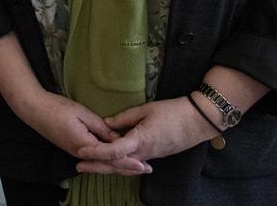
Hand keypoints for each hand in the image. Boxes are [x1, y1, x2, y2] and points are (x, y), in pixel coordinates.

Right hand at [20, 92, 151, 175]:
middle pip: (108, 165)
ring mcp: (76, 152)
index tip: (143, 164)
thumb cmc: (57, 108)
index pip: (111, 157)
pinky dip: (108, 161)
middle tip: (146, 169)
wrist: (34, 110)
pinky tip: (115, 160)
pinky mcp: (73, 148)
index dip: (129, 161)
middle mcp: (81, 154)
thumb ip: (102, 128)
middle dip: (127, 168)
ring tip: (135, 167)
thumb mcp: (83, 114)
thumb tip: (119, 138)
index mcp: (85, 145)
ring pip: (101, 164)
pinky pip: (95, 159)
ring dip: (119, 166)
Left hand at [74, 97, 214, 174]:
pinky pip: (133, 164)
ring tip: (90, 166)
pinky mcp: (153, 156)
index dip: (96, 152)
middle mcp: (144, 153)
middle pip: (116, 164)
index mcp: (140, 141)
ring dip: (107, 167)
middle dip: (97, 166)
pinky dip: (119, 164)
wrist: (197, 122)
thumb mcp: (145, 109)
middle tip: (79, 166)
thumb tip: (105, 123)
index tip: (81, 151)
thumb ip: (124, 118)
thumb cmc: (172, 112)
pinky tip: (111, 164)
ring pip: (124, 166)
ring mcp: (150, 157)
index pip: (114, 151)